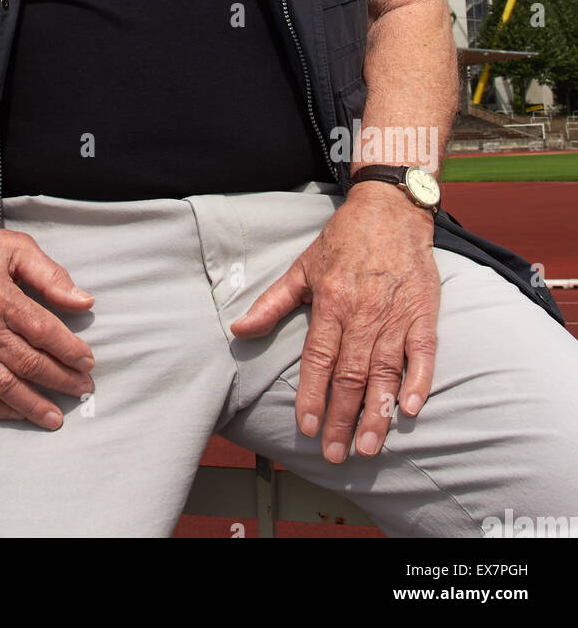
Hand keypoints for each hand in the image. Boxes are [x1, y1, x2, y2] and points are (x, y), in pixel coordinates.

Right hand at [0, 208, 95, 429]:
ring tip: (55, 417)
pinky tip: (15, 413)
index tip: (88, 363)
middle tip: (82, 390)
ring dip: (31, 404)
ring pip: (1, 385)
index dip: (69, 350)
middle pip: (27, 362)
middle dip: (60, 380)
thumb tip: (84, 302)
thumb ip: (51, 276)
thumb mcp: (17, 248)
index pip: (43, 332)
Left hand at [229, 182, 438, 461]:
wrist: (390, 209)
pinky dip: (418, 381)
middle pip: (350, 375)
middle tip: (337, 455)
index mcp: (331, 302)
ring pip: (385, 372)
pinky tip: (410, 409)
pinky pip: (423, 353)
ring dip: (377, 412)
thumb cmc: (343, 240)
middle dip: (342, 418)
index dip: (312, 395)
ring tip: (368, 446)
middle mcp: (363, 313)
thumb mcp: (302, 268)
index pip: (318, 358)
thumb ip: (272, 303)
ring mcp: (395, 314)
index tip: (308, 428)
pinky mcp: (423, 313)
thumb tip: (239, 330)